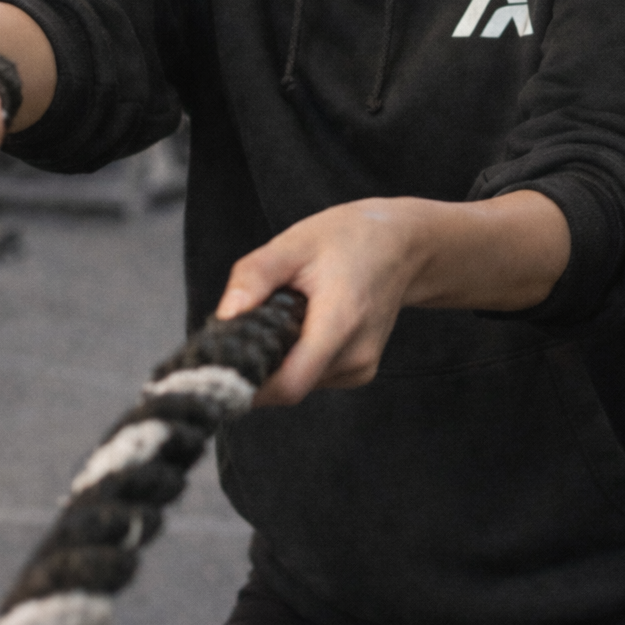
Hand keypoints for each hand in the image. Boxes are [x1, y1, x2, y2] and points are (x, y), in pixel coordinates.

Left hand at [216, 191, 570, 406]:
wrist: (403, 246)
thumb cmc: (348, 239)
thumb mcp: (295, 243)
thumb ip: (256, 276)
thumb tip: (225, 316)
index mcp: (340, 322)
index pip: (289, 384)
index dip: (250, 383)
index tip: (221, 365)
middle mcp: (355, 356)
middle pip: (287, 385)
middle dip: (259, 362)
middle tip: (247, 323)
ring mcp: (361, 368)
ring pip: (298, 383)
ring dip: (277, 359)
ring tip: (284, 313)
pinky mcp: (359, 371)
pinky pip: (312, 377)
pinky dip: (295, 358)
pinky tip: (302, 323)